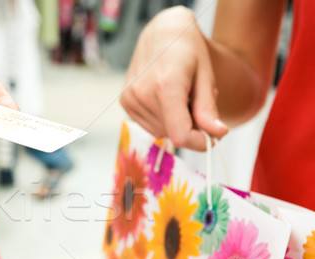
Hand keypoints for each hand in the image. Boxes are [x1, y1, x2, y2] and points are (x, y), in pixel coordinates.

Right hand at [120, 6, 227, 149]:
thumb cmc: (187, 51)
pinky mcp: (125, 102)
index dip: (199, 142)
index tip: (213, 138)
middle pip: (172, 134)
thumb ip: (208, 109)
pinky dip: (163, 119)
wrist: (161, 33)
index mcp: (166, 85)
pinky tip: (166, 99)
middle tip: (196, 102)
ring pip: (160, 132)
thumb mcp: (206, 75)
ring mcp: (130, 99)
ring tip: (180, 97)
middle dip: (190, 127)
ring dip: (175, 123)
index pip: (181, 134)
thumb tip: (216, 135)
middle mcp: (143, 94)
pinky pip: (150, 125)